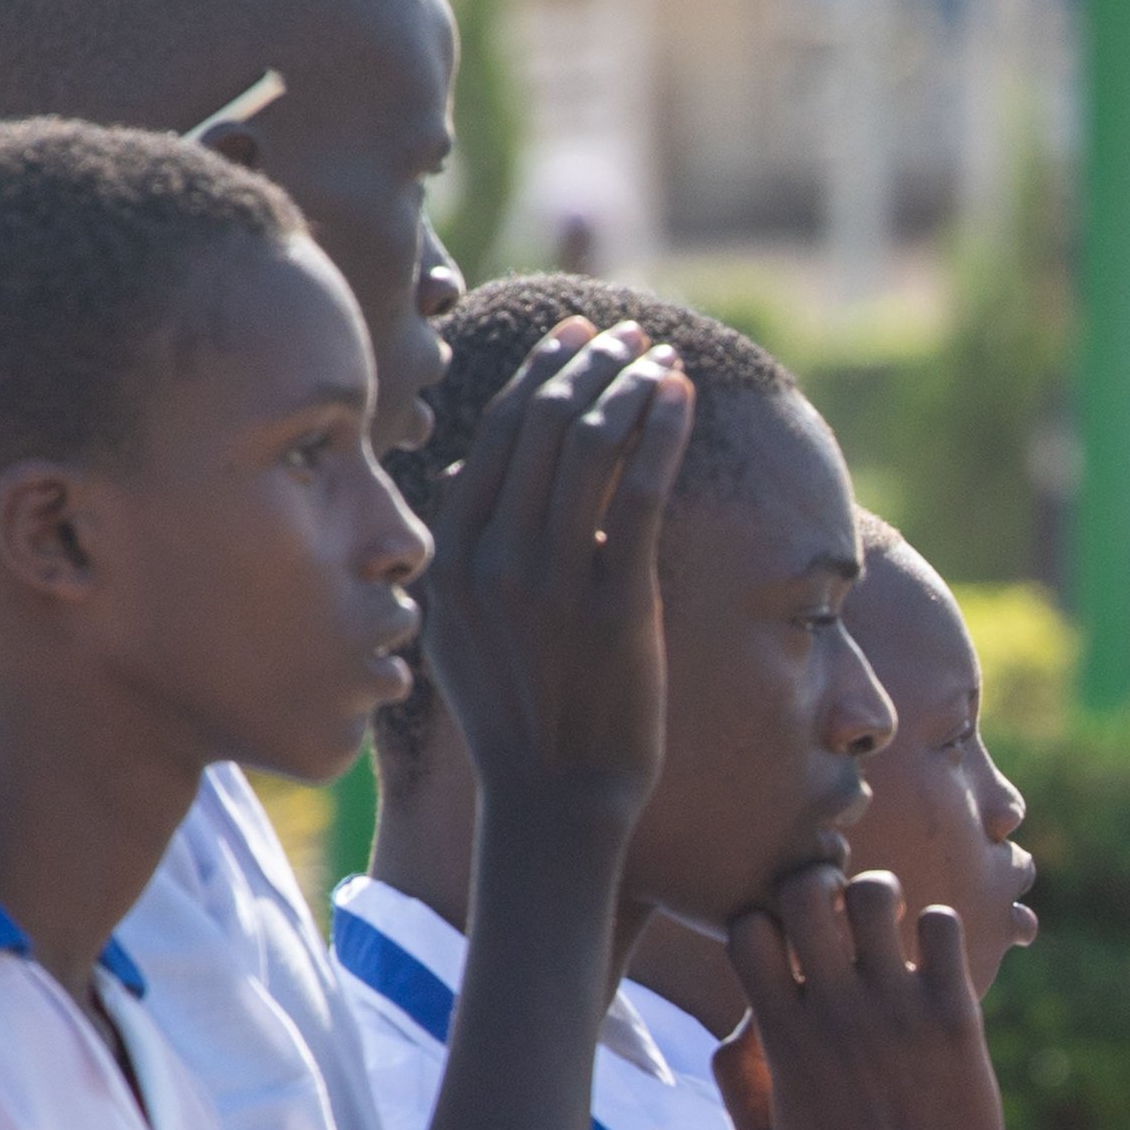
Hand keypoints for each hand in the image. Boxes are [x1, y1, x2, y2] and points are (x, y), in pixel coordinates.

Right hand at [417, 315, 691, 814]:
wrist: (555, 798)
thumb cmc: (522, 718)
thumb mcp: (463, 630)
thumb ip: (462, 551)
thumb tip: (464, 472)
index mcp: (449, 556)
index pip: (493, 436)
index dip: (538, 375)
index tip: (575, 338)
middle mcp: (490, 556)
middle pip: (538, 426)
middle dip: (586, 363)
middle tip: (624, 331)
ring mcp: (549, 577)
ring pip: (587, 445)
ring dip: (627, 383)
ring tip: (659, 353)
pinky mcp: (612, 598)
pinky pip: (637, 489)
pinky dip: (660, 429)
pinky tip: (680, 395)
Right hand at [725, 868, 1006, 1129]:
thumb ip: (736, 1082)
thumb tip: (741, 1023)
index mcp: (781, 1039)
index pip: (747, 928)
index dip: (762, 920)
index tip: (783, 944)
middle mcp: (834, 1013)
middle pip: (804, 891)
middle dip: (815, 884)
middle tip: (835, 911)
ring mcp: (896, 1011)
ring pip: (875, 894)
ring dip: (877, 894)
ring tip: (888, 924)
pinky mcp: (955, 1018)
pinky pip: (944, 926)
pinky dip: (938, 926)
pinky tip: (934, 959)